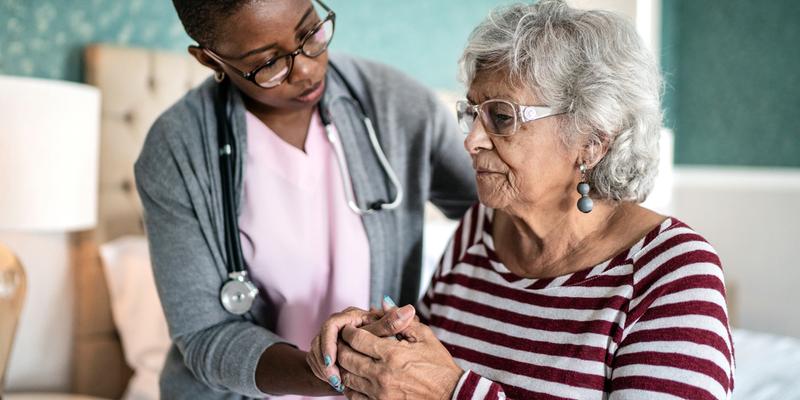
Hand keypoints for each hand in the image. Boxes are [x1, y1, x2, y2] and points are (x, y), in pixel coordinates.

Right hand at [306, 298, 415, 391]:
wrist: (371, 353)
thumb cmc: (381, 339)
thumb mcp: (387, 332)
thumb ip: (393, 323)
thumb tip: (409, 310)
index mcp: (350, 316)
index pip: (331, 326)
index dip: (329, 344)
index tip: (333, 360)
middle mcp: (336, 324)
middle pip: (320, 341)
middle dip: (325, 361)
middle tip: (335, 377)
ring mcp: (327, 337)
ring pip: (316, 353)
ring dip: (324, 369)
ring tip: (337, 382)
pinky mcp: (322, 350)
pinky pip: (316, 362)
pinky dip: (324, 373)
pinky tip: (336, 383)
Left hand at [337, 320, 462, 399]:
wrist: (450, 396)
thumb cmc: (439, 365)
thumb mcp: (424, 337)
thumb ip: (401, 320)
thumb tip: (383, 302)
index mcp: (392, 354)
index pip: (357, 338)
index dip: (349, 331)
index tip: (350, 328)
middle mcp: (382, 374)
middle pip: (346, 357)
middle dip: (341, 346)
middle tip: (343, 341)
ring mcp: (379, 393)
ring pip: (346, 377)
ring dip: (344, 366)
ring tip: (348, 357)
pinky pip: (353, 396)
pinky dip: (349, 386)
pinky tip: (355, 377)